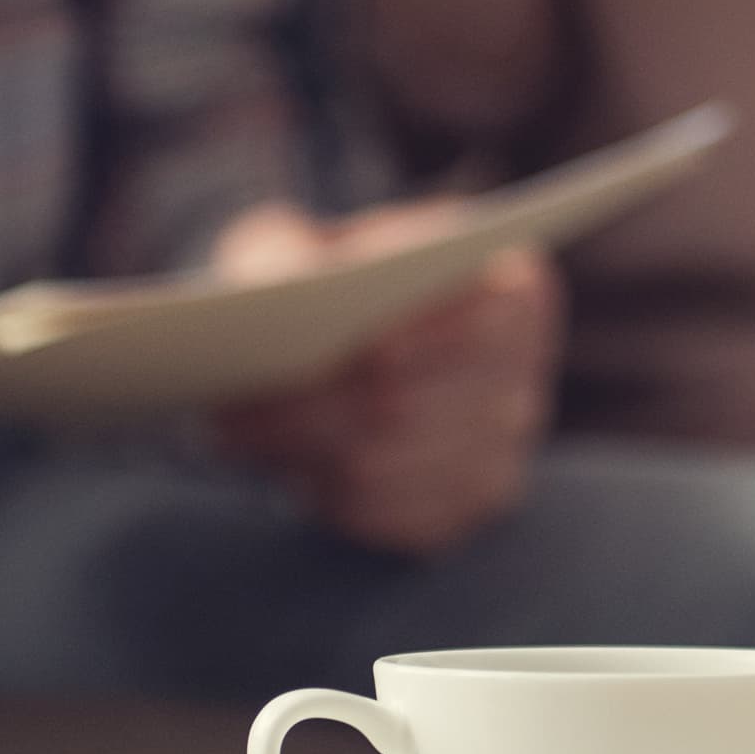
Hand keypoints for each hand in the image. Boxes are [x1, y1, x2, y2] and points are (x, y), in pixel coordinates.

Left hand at [202, 199, 562, 556]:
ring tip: (236, 434)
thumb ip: (290, 255)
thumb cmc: (322, 273)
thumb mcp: (306, 237)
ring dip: (301, 456)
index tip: (336, 354)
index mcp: (512, 287)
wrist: (343, 325)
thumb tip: (272, 301)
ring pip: (386, 467)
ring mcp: (501, 448)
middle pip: (408, 406)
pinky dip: (323, 494)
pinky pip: (385, 516)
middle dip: (311, 411)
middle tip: (230, 409)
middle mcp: (523, 374)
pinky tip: (284, 466)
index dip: (406, 346)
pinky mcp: (462, 507)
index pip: (473, 327)